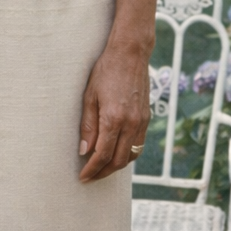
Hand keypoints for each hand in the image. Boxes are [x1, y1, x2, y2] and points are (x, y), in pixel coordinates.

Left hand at [78, 42, 149, 181]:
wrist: (130, 54)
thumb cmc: (106, 71)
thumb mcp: (90, 96)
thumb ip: (88, 125)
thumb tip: (84, 151)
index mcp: (114, 119)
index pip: (103, 155)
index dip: (92, 169)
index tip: (83, 177)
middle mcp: (131, 124)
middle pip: (118, 161)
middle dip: (103, 172)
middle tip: (91, 177)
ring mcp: (141, 122)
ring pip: (131, 155)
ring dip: (117, 166)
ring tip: (102, 168)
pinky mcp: (146, 118)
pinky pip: (138, 144)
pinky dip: (127, 154)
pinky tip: (116, 152)